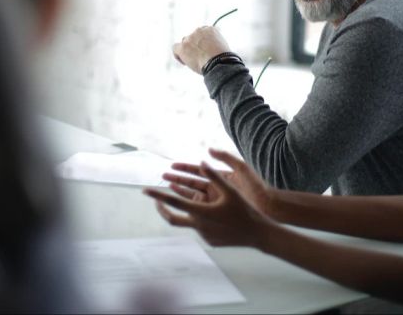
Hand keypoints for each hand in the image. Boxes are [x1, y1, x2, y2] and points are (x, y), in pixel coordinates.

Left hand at [144, 161, 273, 247]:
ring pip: (189, 221)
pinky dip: (201, 219)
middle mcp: (199, 226)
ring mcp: (204, 236)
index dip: (157, 195)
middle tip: (155, 199)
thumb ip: (214, 176)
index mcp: (201, 212)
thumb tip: (202, 162)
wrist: (258, 234)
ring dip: (188, 210)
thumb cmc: (245, 210)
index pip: (173, 202)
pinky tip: (215, 214)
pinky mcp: (210, 241)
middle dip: (161, 208)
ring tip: (193, 198)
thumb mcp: (230, 191)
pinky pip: (200, 228)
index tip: (145, 190)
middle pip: (172, 218)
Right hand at [163, 149, 274, 215]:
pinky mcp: (219, 212)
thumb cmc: (256, 186)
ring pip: (194, 195)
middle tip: (163, 177)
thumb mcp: (241, 168)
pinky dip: (190, 206)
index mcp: (221, 176)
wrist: (268, 206)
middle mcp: (217, 188)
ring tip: (167, 188)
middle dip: (178, 179)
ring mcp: (217, 200)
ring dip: (181, 192)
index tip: (171, 166)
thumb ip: (225, 157)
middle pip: (193, 182)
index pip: (199, 170)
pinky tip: (180, 206)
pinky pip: (201, 208)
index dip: (184, 168)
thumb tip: (209, 149)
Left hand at [172, 26, 230, 73]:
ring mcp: (189, 38)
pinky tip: (185, 63)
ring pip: (185, 43)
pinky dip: (178, 55)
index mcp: (210, 29)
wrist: (218, 63)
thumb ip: (215, 44)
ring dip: (188, 50)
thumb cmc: (222, 59)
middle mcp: (199, 31)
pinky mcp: (182, 47)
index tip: (205, 50)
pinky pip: (175, 48)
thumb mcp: (223, 47)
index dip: (203, 42)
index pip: (203, 33)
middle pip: (193, 37)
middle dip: (195, 46)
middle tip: (200, 57)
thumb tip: (209, 50)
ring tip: (194, 61)